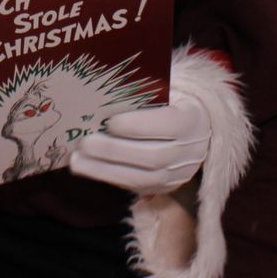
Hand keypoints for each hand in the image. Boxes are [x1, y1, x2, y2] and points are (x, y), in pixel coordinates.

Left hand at [68, 90, 208, 195]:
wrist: (199, 131)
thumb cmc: (173, 102)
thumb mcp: (168, 90)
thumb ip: (144, 91)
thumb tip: (105, 90)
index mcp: (192, 119)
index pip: (169, 125)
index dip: (139, 125)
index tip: (110, 122)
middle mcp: (189, 151)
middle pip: (152, 156)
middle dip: (114, 151)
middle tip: (85, 143)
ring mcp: (178, 174)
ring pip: (142, 178)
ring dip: (105, 171)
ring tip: (77, 161)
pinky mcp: (164, 187)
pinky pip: (136, 186)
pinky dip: (109, 178)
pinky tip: (88, 169)